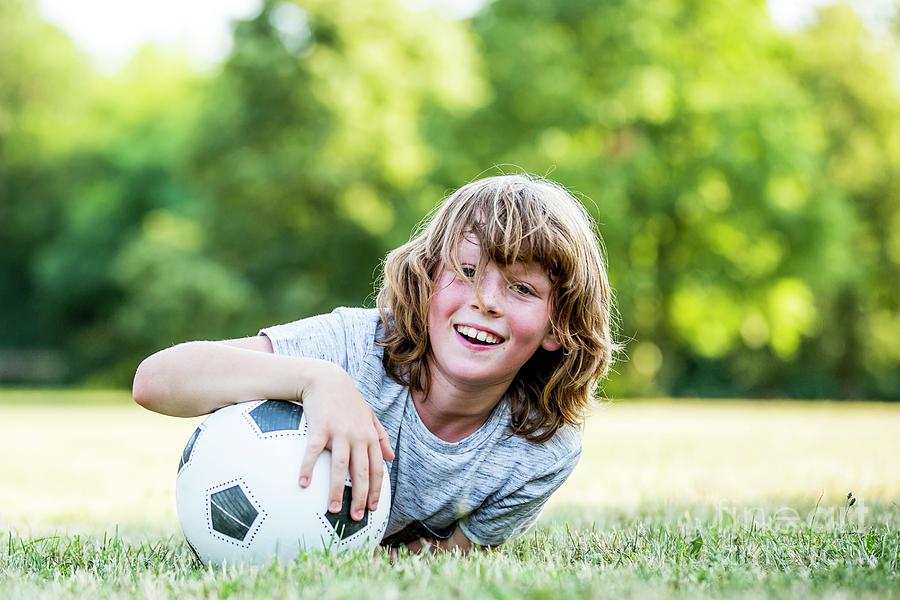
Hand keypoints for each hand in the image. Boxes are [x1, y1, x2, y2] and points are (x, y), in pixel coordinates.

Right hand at [296, 362, 394, 520]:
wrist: (326, 378)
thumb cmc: (347, 399)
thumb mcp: (369, 415)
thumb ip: (381, 436)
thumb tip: (391, 458)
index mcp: (369, 436)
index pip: (377, 469)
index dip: (376, 490)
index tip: (372, 509)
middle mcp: (358, 436)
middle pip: (362, 472)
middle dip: (360, 497)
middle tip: (355, 518)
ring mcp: (339, 432)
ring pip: (341, 467)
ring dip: (336, 490)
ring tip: (332, 510)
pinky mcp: (320, 428)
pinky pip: (314, 452)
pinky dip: (308, 468)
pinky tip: (302, 484)